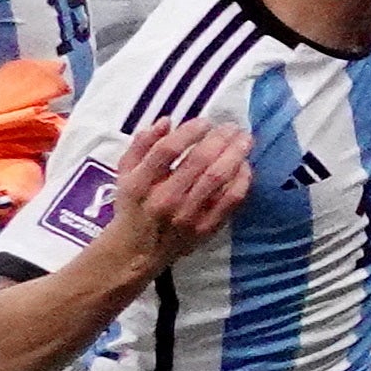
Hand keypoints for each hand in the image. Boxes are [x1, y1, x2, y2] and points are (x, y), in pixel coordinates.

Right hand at [99, 117, 251, 266]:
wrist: (138, 250)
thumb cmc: (134, 204)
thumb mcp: (125, 173)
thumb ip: (142, 145)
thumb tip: (166, 121)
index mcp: (140, 184)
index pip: (166, 151)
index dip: (189, 132)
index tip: (205, 122)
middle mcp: (164, 200)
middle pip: (199, 163)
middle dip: (220, 139)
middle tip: (232, 126)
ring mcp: (187, 216)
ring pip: (218, 179)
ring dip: (235, 155)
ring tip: (244, 139)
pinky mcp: (206, 228)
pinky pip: (231, 200)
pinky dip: (242, 180)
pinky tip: (245, 165)